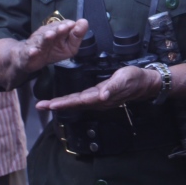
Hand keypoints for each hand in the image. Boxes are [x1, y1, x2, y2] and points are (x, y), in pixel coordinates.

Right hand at [18, 18, 88, 75]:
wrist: (29, 59)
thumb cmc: (52, 50)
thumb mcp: (69, 46)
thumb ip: (76, 36)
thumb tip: (84, 22)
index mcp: (57, 31)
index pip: (63, 25)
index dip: (67, 25)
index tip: (71, 25)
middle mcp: (46, 34)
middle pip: (52, 30)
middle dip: (57, 29)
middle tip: (62, 28)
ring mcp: (36, 44)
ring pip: (41, 40)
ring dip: (46, 37)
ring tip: (49, 35)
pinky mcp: (28, 54)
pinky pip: (29, 52)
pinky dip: (31, 52)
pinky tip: (33, 51)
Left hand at [36, 64, 161, 111]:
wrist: (146, 82)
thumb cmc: (135, 78)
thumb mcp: (125, 78)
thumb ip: (114, 87)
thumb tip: (102, 96)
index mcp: (101, 96)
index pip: (78, 101)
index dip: (64, 103)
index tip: (49, 105)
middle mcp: (98, 100)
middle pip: (74, 104)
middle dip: (57, 105)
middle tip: (40, 106)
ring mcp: (99, 99)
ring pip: (77, 103)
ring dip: (61, 103)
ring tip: (47, 103)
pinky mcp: (101, 96)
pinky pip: (82, 99)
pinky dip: (71, 100)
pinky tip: (66, 99)